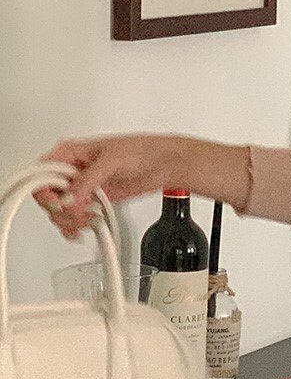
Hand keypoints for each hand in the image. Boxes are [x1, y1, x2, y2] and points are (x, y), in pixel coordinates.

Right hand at [32, 134, 187, 239]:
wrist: (162, 164)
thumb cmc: (140, 151)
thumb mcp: (111, 161)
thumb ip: (88, 181)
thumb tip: (70, 198)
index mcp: (68, 153)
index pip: (40, 174)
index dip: (45, 191)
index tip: (59, 204)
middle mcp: (71, 171)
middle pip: (48, 197)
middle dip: (62, 211)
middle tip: (81, 214)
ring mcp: (81, 188)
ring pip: (59, 211)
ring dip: (71, 221)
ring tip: (89, 221)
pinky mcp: (92, 202)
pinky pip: (75, 217)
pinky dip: (77, 226)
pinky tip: (87, 228)